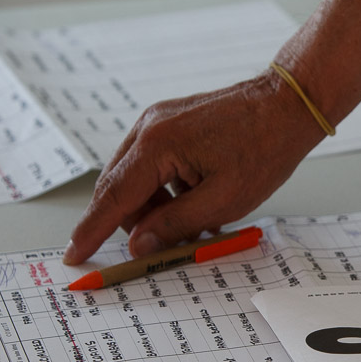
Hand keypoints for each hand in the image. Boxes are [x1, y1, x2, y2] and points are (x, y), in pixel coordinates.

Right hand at [63, 72, 324, 264]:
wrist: (286, 106)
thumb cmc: (263, 149)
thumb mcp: (223, 200)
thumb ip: (176, 224)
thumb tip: (138, 244)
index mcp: (157, 145)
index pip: (112, 198)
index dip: (92, 231)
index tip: (74, 255)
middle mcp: (149, 129)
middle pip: (120, 190)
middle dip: (134, 224)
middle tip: (160, 250)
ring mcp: (158, 123)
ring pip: (136, 181)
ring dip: (155, 209)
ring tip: (196, 224)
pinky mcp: (171, 125)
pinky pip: (153, 167)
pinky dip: (166, 191)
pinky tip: (196, 203)